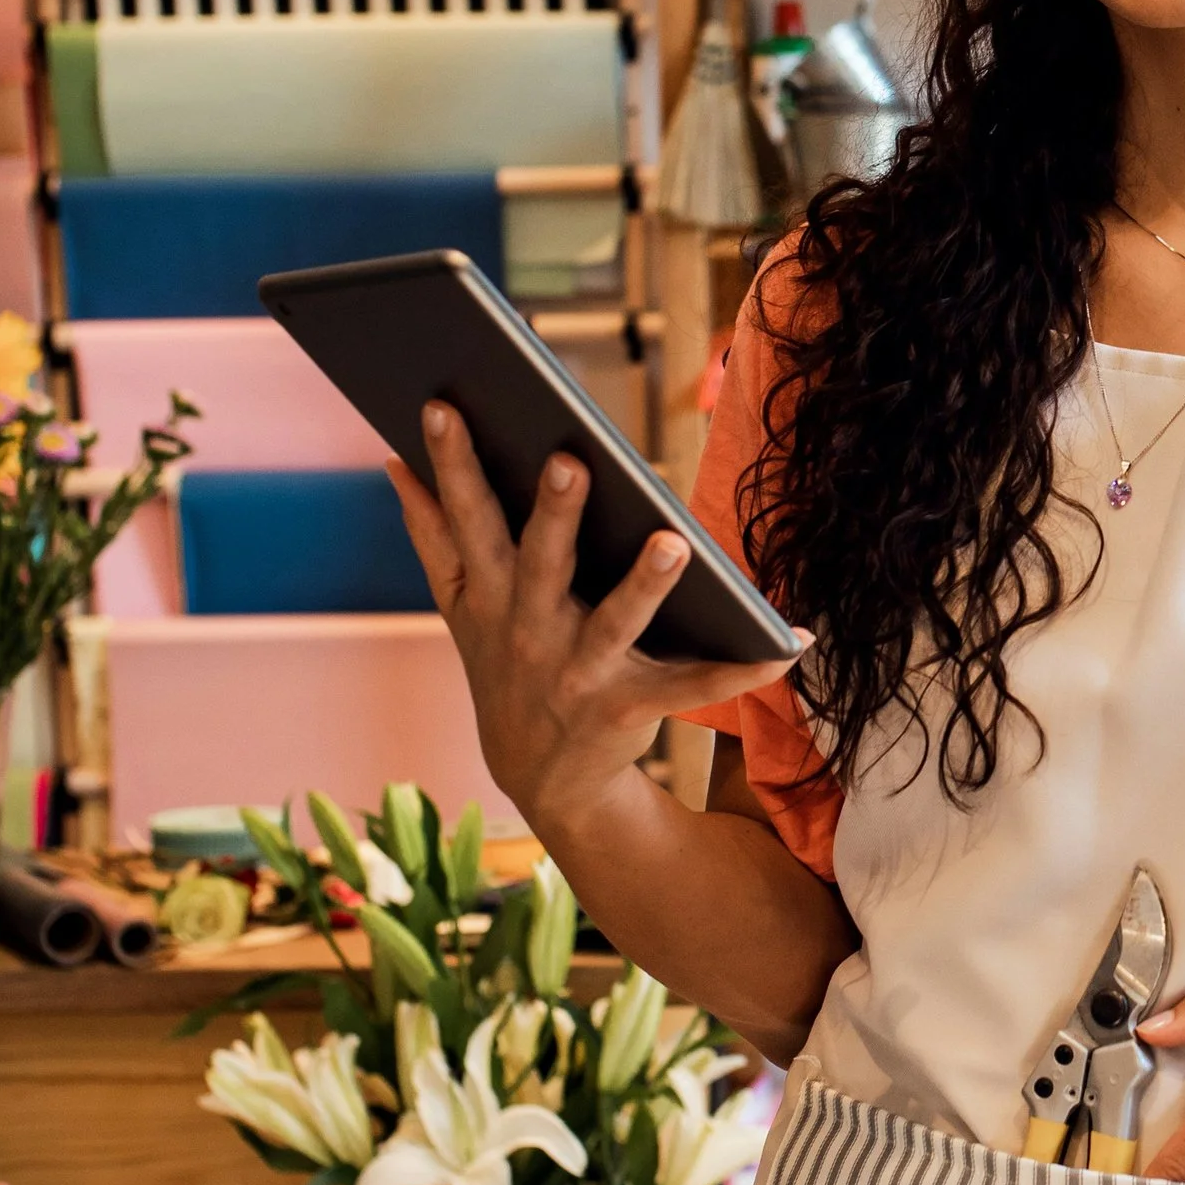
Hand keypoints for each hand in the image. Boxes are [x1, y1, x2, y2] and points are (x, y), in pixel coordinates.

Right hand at [389, 406, 791, 833]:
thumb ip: (433, 537)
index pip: (468, 519)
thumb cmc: (507, 666)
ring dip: (646, 585)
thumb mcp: (462, 609)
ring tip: (674, 543)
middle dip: (554, 515)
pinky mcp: (631, 708)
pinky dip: (744, 669)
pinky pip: (695, 685)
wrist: (544, 778)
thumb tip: (395, 464)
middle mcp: (533, 630)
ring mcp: (581, 672)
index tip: (442, 406)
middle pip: (542, 563)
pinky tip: (788, 644)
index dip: (452, 465)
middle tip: (571, 461)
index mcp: (493, 595)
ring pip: (618, 621)